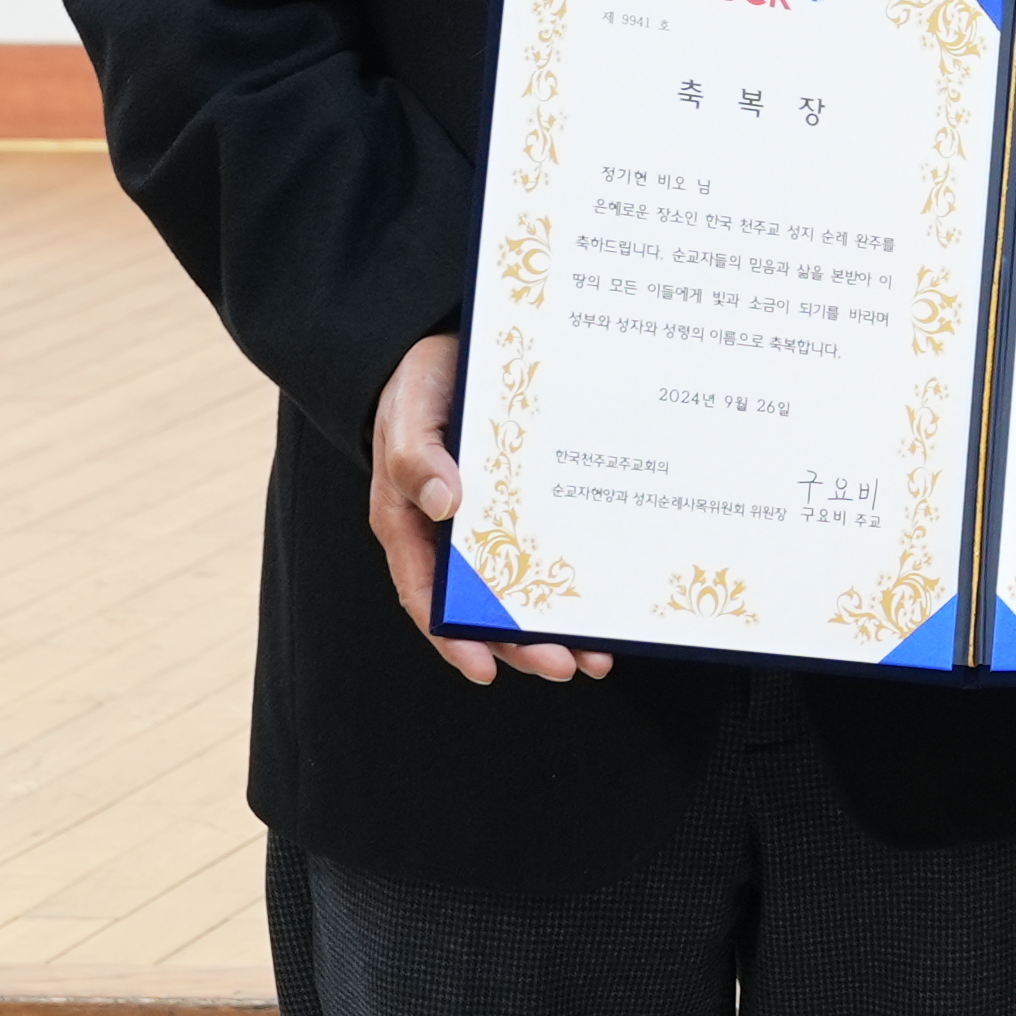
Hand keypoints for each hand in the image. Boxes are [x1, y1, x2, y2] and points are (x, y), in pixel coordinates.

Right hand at [369, 331, 600, 685]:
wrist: (454, 347)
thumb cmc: (419, 385)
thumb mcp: (408, 416)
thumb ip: (416, 458)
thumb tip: (443, 503)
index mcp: (410, 524)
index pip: (427, 595)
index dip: (453, 637)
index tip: (486, 667)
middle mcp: (452, 536)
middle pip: (482, 605)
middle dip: (522, 644)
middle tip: (565, 666)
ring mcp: (493, 523)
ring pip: (522, 588)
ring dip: (555, 626)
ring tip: (596, 656)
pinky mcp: (529, 504)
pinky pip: (552, 549)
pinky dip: (575, 578)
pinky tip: (607, 600)